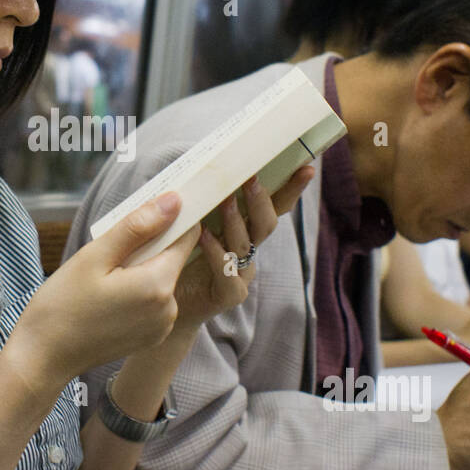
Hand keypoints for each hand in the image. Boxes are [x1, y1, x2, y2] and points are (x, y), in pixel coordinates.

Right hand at [6, 193, 199, 391]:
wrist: (44, 358)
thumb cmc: (62, 306)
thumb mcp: (95, 257)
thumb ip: (137, 227)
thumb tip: (174, 201)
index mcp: (158, 285)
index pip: (186, 237)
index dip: (171, 218)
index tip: (147, 211)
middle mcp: (170, 308)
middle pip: (172, 258)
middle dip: (149, 244)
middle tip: (110, 246)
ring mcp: (162, 326)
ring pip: (162, 278)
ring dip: (142, 267)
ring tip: (104, 275)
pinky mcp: (152, 336)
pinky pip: (154, 300)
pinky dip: (138, 289)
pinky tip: (109, 294)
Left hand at [170, 167, 313, 334]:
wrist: (164, 304)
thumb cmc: (176, 258)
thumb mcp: (190, 224)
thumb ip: (199, 202)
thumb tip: (196, 166)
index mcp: (244, 231)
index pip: (274, 207)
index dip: (290, 189)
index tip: (305, 167)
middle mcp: (247, 251)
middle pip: (265, 224)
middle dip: (262, 200)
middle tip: (251, 178)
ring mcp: (240, 274)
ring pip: (246, 244)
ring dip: (236, 220)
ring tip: (226, 199)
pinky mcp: (227, 294)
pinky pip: (226, 271)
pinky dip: (215, 252)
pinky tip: (204, 236)